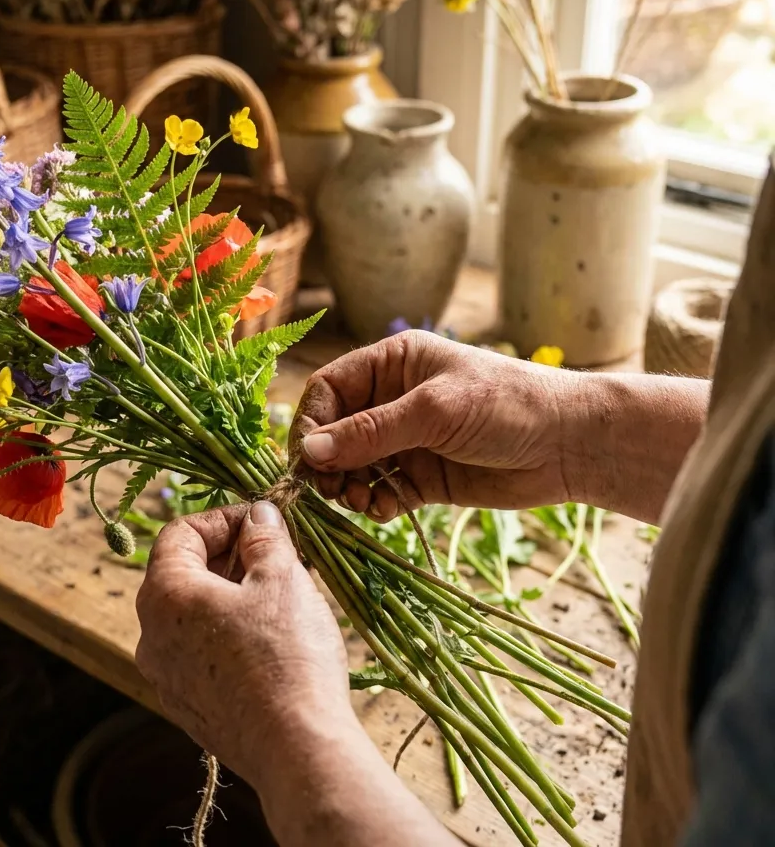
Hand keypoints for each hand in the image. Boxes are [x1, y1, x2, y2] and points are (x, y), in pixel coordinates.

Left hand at [135, 500, 354, 787]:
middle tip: (275, 552)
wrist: (297, 749)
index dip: (222, 518)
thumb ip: (264, 537)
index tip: (262, 521)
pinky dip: (228, 632)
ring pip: (192, 616)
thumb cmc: (286, 654)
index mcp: (164, 596)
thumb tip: (258, 516)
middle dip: (228, 555)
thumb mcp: (281, 578)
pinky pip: (201, 653)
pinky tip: (271, 637)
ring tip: (278, 592)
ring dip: (230, 594)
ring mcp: (167, 678)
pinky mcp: (189, 709)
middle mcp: (151, 636)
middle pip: (182, 573)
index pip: (179, 533)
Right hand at [291, 330, 708, 523]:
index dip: (311, 423)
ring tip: (360, 502)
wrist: (569, 445)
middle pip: (334, 432)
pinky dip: (373, 505)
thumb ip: (370, 432)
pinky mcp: (423, 478)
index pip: (329, 390)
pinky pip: (380, 492)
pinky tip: (382, 510)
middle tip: (331, 490)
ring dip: (347, 488)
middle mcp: (392, 400)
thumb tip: (309, 451)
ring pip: (353, 467)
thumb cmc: (506, 405)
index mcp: (391, 364)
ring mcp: (407, 441)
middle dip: (327, 462)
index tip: (306, 458)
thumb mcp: (434, 411)